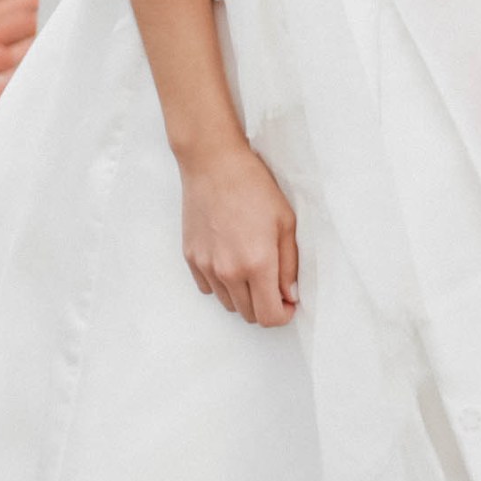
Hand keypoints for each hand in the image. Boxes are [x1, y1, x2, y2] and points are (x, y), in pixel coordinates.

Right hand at [176, 141, 299, 326]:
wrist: (214, 163)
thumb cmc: (253, 186)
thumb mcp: (286, 222)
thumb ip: (290, 265)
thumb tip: (290, 294)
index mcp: (257, 263)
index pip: (269, 316)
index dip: (283, 315)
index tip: (288, 302)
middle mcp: (228, 271)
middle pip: (249, 315)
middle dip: (265, 306)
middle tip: (274, 284)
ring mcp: (206, 266)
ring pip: (228, 304)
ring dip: (244, 296)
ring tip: (251, 267)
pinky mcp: (191, 258)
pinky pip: (208, 288)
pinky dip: (222, 284)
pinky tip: (230, 260)